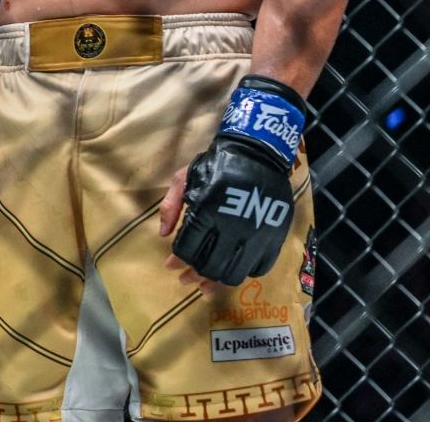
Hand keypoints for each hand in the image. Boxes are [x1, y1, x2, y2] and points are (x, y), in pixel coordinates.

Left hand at [161, 138, 294, 289]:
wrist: (257, 154)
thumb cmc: (215, 165)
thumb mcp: (183, 178)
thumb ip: (170, 206)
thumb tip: (163, 235)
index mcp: (207, 211)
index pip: (188, 249)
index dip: (177, 261)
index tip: (171, 266)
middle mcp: (233, 227)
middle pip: (210, 267)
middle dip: (193, 276)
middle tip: (186, 279)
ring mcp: (256, 235)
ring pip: (234, 273)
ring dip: (217, 282)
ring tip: (205, 284)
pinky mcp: (275, 238)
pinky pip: (259, 268)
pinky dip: (243, 274)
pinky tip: (231, 270)